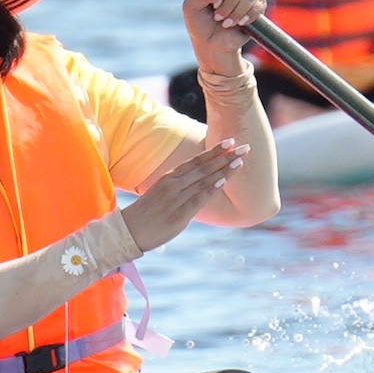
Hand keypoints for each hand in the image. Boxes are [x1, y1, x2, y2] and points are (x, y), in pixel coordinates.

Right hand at [119, 136, 246, 254]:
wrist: (128, 231)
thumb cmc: (147, 214)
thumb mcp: (162, 193)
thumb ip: (181, 187)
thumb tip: (201, 183)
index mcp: (169, 177)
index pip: (196, 160)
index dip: (214, 150)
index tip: (231, 140)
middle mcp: (173, 184)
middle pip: (204, 167)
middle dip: (226, 156)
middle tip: (245, 147)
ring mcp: (175, 198)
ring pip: (204, 180)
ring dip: (224, 169)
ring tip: (241, 160)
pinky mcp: (179, 214)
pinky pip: (198, 198)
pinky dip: (211, 188)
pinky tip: (223, 179)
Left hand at [182, 0, 265, 76]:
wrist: (214, 44)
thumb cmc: (200, 24)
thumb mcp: (190, 9)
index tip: (214, 5)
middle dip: (228, 6)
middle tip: (219, 18)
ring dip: (239, 12)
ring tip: (228, 23)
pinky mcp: (256, 5)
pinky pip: (260, 3)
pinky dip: (251, 15)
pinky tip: (241, 23)